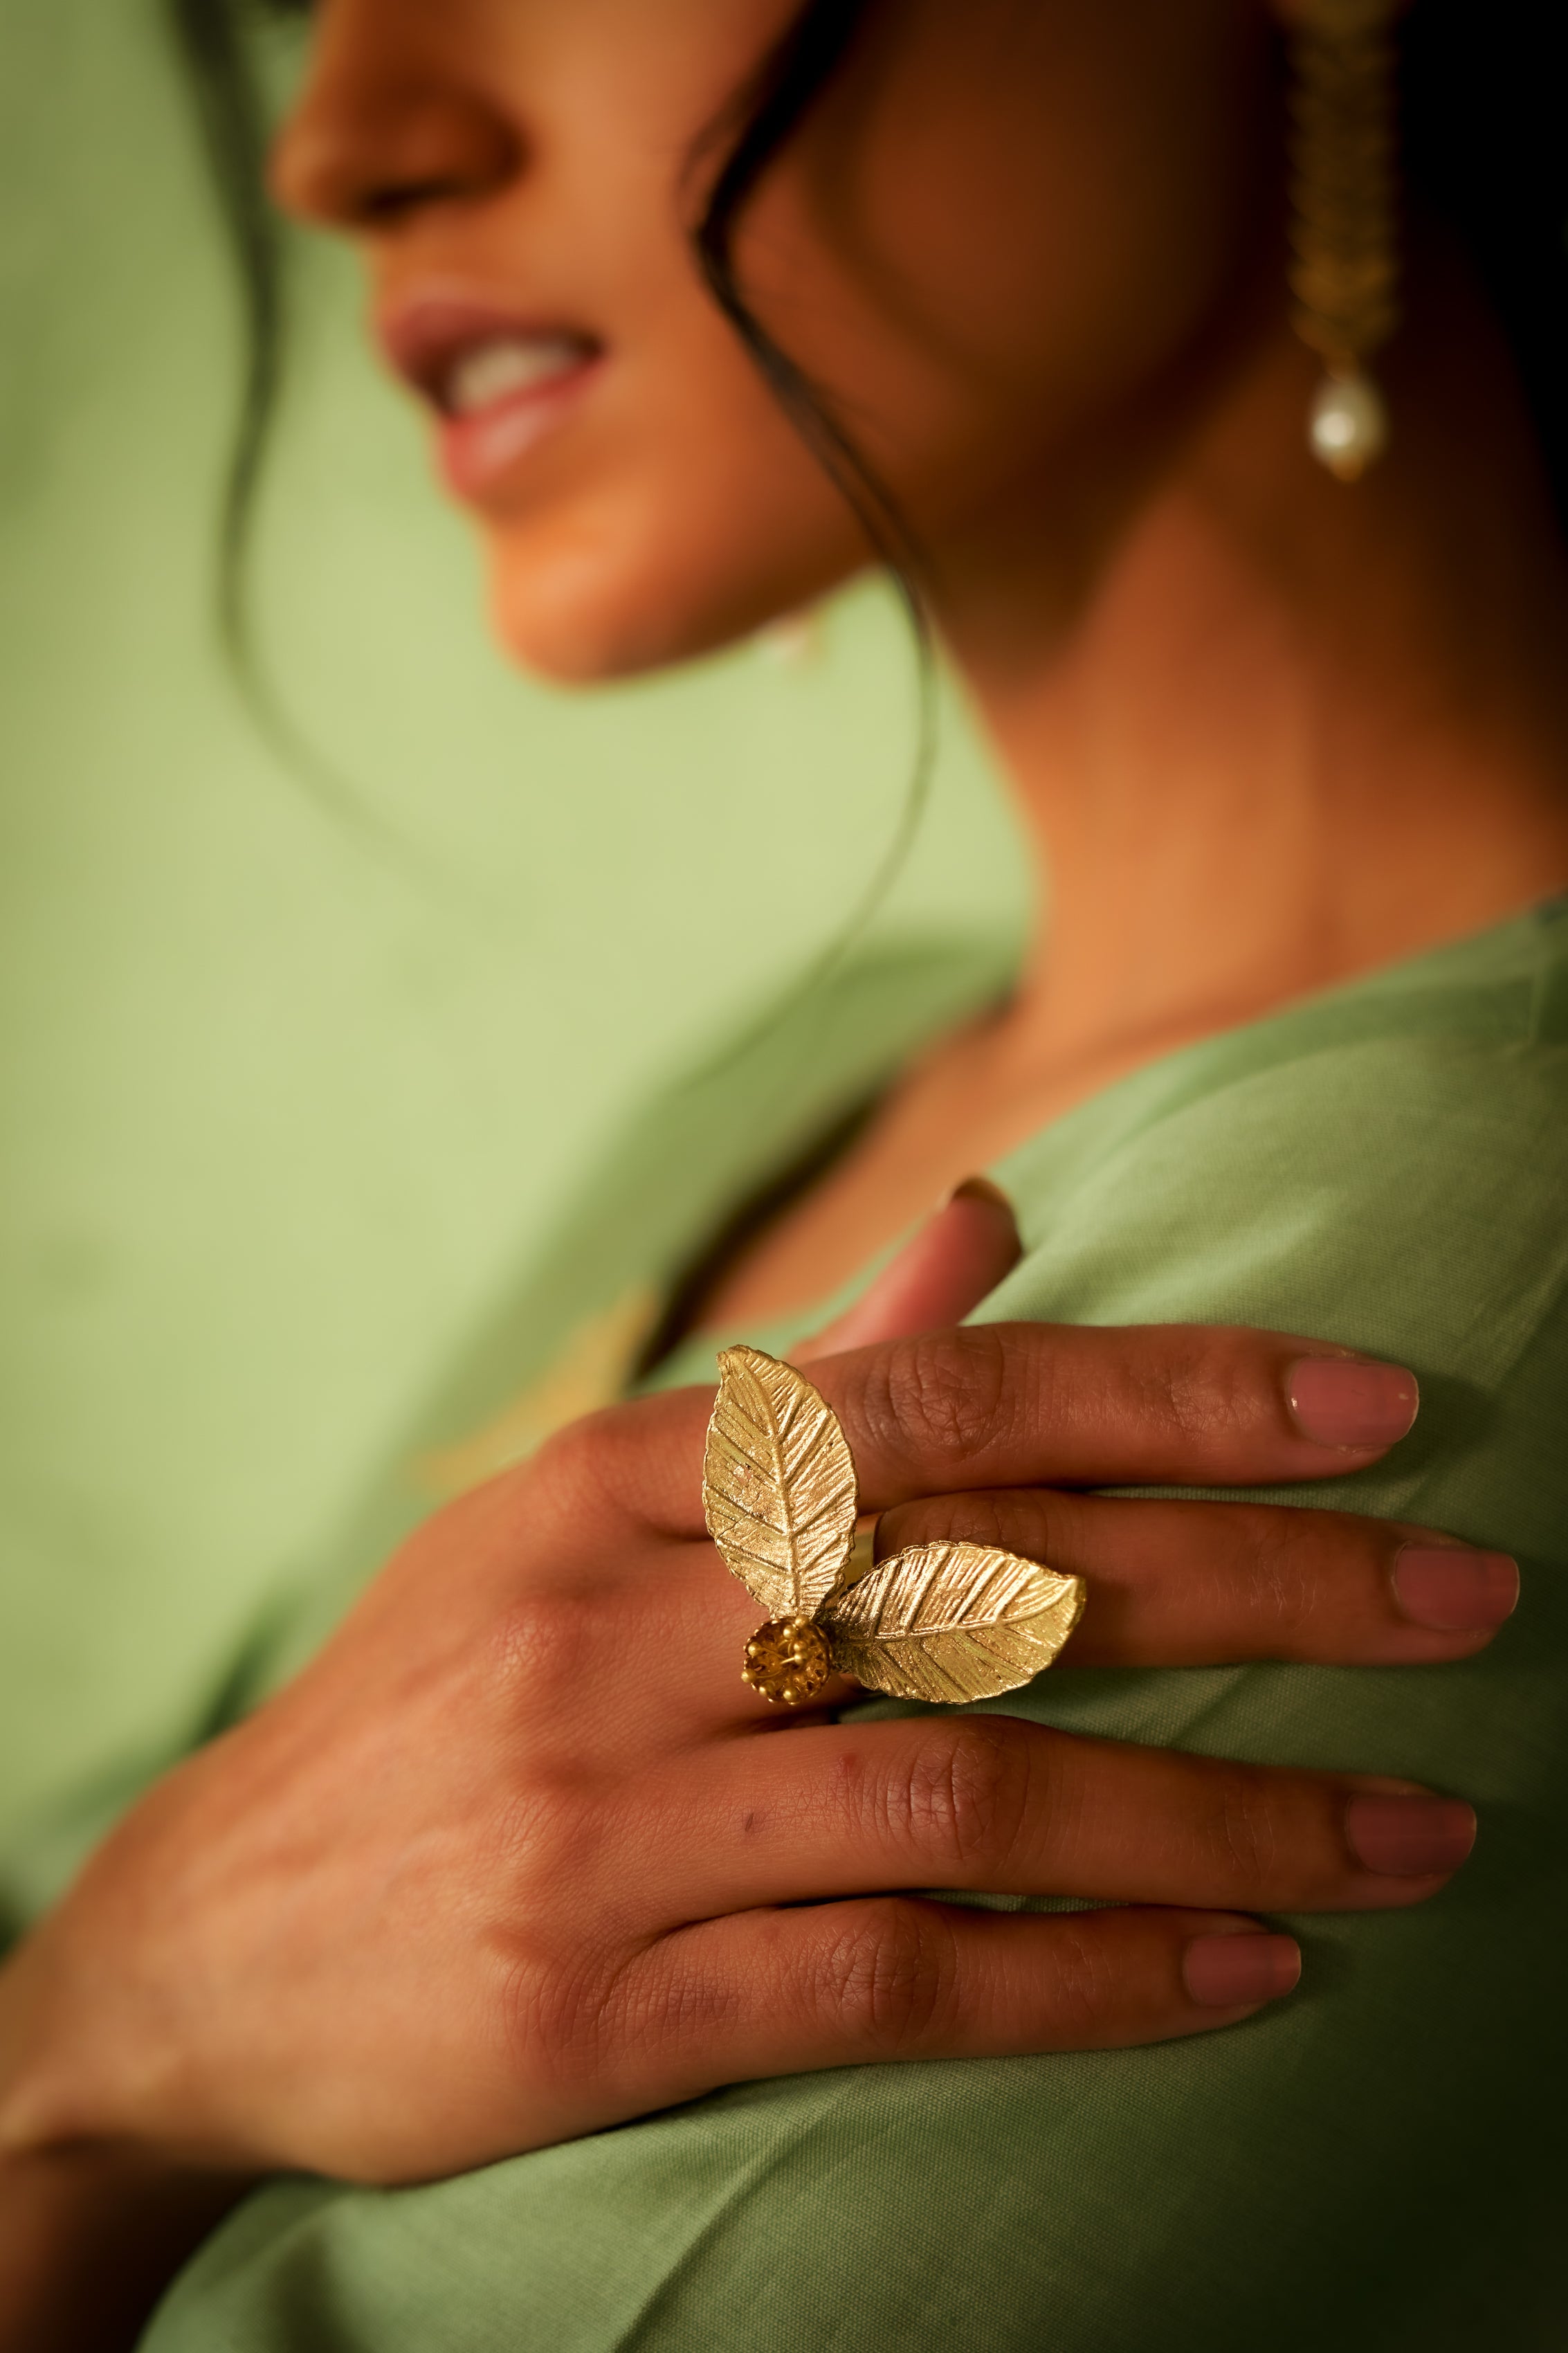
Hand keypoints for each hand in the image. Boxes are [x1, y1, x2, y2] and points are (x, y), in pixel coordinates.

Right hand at [0, 1189, 1502, 2207]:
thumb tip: (990, 1229)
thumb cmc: (443, 1698)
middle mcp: (618, 1624)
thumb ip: (805, 1380)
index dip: (1173, 1400)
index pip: (944, 1403)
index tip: (1373, 1416)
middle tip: (1467, 1600)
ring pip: (972, 1790)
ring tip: (1410, 1835)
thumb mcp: (582, 1512)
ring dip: (1220, 1814)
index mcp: (624, 1475)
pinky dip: (1087, 1977)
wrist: (201, 1939)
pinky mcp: (597, 2003)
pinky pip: (892, 1981)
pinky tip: (1239, 1971)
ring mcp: (606, 1818)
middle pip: (992, 1581)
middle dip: (1258, 1586)